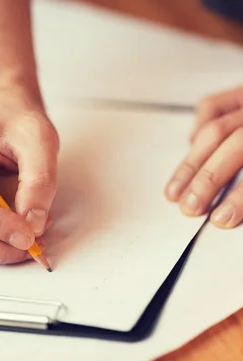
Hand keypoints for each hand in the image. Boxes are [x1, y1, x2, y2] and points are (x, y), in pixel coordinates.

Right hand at [165, 86, 242, 227]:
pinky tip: (193, 147)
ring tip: (175, 190)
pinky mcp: (242, 89)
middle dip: (206, 180)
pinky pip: (211, 105)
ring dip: (191, 164)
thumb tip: (233, 208)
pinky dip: (198, 127)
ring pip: (214, 128)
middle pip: (232, 145)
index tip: (221, 219)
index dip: (239, 197)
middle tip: (190, 208)